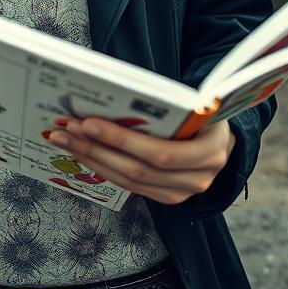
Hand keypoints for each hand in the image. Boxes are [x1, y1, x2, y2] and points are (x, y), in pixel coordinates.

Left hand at [45, 116, 235, 204]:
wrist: (222, 138)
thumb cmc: (203, 112)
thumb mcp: (195, 102)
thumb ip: (165, 103)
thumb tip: (114, 91)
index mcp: (210, 150)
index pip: (159, 153)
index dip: (121, 139)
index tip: (88, 122)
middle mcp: (198, 178)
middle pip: (138, 169)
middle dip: (97, 148)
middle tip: (66, 129)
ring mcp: (182, 193)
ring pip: (129, 181)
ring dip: (92, 158)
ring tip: (65, 138)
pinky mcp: (167, 197)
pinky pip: (129, 186)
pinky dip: (103, 167)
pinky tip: (83, 151)